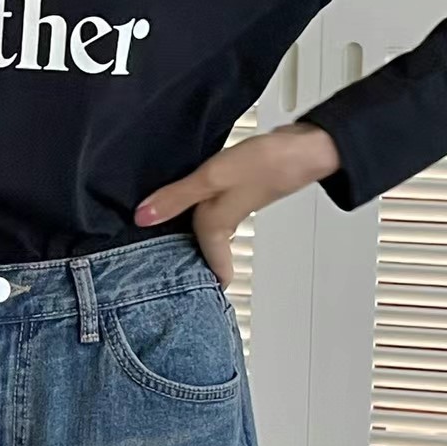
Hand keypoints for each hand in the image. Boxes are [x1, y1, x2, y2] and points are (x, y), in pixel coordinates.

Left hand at [134, 123, 340, 287]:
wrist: (303, 146)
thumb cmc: (267, 164)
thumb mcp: (211, 179)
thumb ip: (176, 198)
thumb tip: (143, 217)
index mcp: (217, 227)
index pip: (209, 272)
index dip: (195, 287)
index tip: (175, 299)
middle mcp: (224, 220)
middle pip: (203, 252)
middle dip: (183, 261)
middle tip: (155, 270)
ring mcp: (231, 206)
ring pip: (205, 228)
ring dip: (185, 231)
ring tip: (159, 234)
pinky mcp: (235, 188)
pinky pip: (209, 205)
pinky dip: (193, 206)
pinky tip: (182, 197)